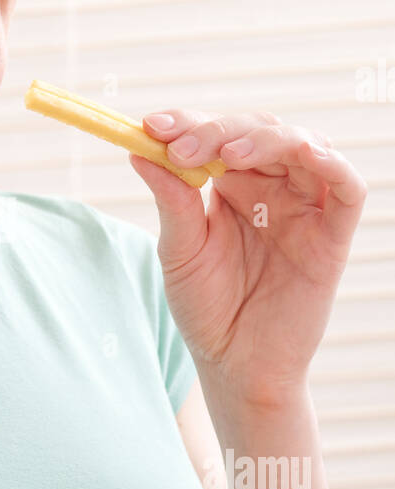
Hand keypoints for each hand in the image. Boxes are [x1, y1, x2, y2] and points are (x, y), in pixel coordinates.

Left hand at [128, 110, 367, 404]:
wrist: (235, 366)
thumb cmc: (206, 309)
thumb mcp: (180, 251)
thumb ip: (171, 200)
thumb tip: (139, 150)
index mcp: (230, 186)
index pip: (214, 136)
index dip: (187, 123)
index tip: (151, 125)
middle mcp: (270, 188)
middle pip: (257, 131)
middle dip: (218, 130)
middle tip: (181, 147)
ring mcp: (303, 208)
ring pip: (303, 145)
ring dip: (268, 137)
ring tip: (228, 152)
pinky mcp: (332, 236)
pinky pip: (348, 189)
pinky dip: (333, 164)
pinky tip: (305, 152)